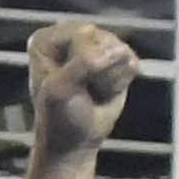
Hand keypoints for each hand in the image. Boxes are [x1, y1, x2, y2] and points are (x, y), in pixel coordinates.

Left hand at [24, 19, 139, 166]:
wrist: (74, 143)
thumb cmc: (59, 117)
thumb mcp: (60, 90)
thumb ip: (84, 63)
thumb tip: (121, 49)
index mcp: (47, 40)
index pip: (81, 35)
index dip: (79, 64)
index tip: (65, 84)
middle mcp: (70, 36)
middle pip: (103, 41)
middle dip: (96, 72)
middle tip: (81, 91)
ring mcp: (95, 45)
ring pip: (120, 51)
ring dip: (109, 78)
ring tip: (92, 91)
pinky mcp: (116, 58)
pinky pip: (131, 61)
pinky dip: (121, 81)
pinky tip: (105, 91)